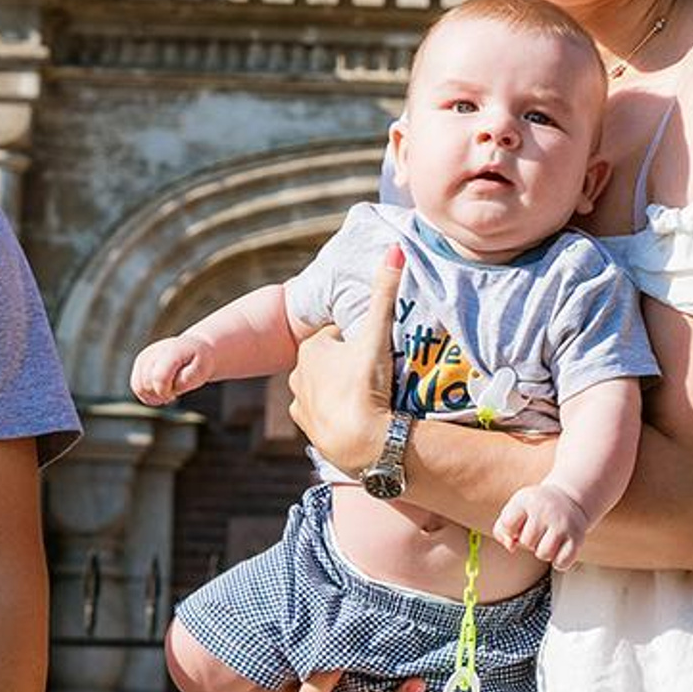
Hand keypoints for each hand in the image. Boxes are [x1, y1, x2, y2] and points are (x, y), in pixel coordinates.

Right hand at [130, 336, 207, 405]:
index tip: (175, 394)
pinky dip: (146, 395)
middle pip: (147, 384)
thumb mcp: (203, 371)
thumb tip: (171, 386)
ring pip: (138, 387)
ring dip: (152, 396)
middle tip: (173, 395)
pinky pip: (136, 386)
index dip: (165, 392)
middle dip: (160, 395)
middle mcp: (155, 350)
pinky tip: (159, 393)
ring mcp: (145, 355)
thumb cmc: (199, 362)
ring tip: (167, 394)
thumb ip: (187, 380)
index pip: (159, 377)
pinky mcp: (140, 362)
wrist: (194, 349)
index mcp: (172, 351)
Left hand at [287, 244, 402, 473]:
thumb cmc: (366, 385)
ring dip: (342, 388)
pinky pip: (322, 413)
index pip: (339, 335)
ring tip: (369, 397)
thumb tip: (395, 248)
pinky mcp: (308, 429)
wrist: (364, 444)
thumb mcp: (378, 337)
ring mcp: (301, 404)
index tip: (378, 351)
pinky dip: (336, 413)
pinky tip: (355, 417)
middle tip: (377, 374)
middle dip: (350, 363)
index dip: (361, 340)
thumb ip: (385, 293)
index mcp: (310, 349)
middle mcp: (297, 374)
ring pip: (325, 386)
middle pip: (331, 360)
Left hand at [495, 481, 592, 568]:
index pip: (507, 525)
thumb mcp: (516, 508)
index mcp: (527, 500)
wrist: (569, 499)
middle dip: (529, 541)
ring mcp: (563, 524)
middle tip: (538, 530)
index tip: (518, 525)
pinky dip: (559, 562)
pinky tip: (559, 549)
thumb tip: (510, 546)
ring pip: (543, 554)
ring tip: (548, 539)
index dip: (510, 531)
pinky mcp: (577, 538)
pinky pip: (561, 563)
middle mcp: (546, 510)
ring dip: (543, 552)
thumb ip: (502, 529)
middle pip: (526, 542)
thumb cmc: (537, 508)